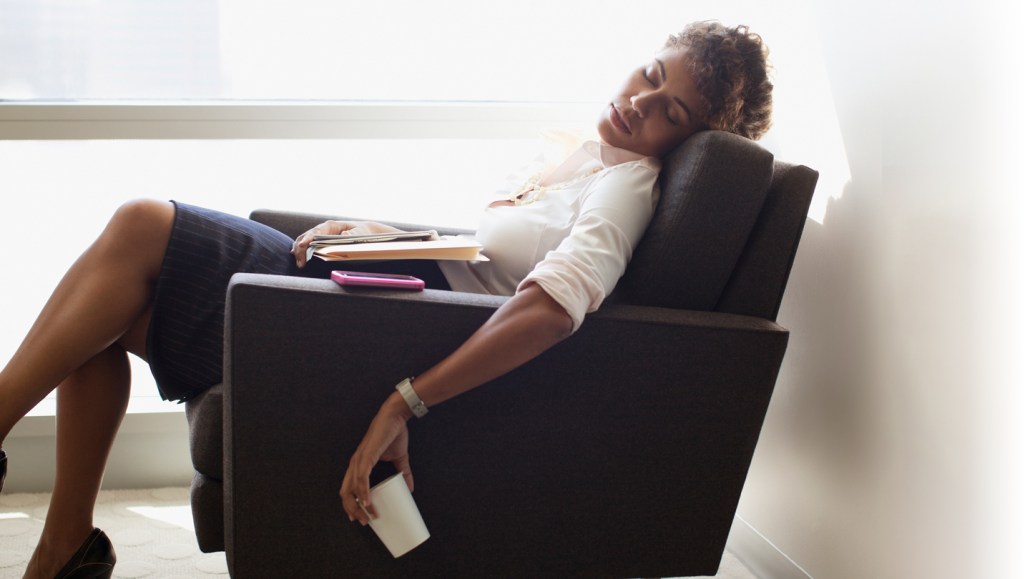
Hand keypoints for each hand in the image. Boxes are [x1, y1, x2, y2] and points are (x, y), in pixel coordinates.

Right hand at [291, 220, 402, 267]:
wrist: (365, 233)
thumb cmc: (362, 233)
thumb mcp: (360, 233)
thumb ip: (352, 235)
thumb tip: (343, 235)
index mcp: (331, 226)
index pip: (316, 232)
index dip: (308, 239)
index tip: (302, 246)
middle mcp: (323, 230)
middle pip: (306, 237)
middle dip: (301, 249)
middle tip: (301, 263)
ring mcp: (320, 236)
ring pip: (304, 242)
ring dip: (299, 252)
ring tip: (300, 264)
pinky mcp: (320, 243)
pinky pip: (308, 247)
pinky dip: (302, 253)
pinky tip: (300, 261)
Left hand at [340, 393, 414, 524]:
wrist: (396, 417)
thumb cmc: (394, 434)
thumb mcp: (399, 458)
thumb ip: (404, 473)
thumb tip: (410, 489)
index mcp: (359, 464)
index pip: (348, 488)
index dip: (350, 504)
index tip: (359, 517)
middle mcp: (354, 464)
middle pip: (345, 493)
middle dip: (353, 510)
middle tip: (364, 522)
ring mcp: (358, 460)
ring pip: (351, 489)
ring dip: (359, 506)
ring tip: (369, 517)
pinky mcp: (365, 457)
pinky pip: (361, 479)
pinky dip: (363, 493)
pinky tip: (368, 503)